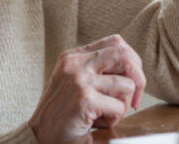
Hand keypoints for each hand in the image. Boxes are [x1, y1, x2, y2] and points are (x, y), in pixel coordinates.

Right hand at [28, 35, 146, 142]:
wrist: (40, 138)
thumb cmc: (62, 115)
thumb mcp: (75, 83)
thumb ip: (97, 70)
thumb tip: (134, 68)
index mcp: (73, 57)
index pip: (116, 43)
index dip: (132, 62)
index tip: (131, 82)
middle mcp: (75, 64)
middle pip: (125, 55)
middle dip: (138, 78)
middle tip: (135, 100)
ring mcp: (79, 80)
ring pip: (127, 85)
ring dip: (123, 106)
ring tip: (104, 115)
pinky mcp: (84, 99)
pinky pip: (119, 107)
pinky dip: (114, 119)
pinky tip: (96, 123)